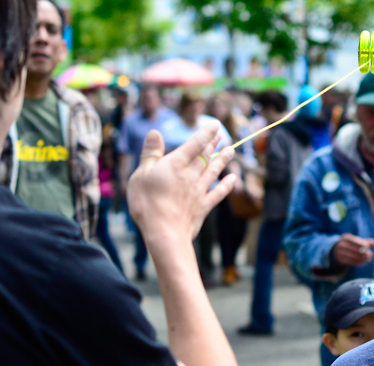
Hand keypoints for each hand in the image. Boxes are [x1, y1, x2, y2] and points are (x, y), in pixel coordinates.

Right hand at [127, 123, 235, 246]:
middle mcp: (190, 175)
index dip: (205, 133)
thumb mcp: (140, 175)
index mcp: (175, 164)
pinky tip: (232, 179)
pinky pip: (217, 194)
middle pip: (204, 156)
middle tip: (222, 134)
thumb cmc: (147, 203)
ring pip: (213, 172)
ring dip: (223, 160)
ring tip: (231, 150)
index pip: (194, 144)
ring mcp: (198, 192)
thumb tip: (155, 132)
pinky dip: (226, 185)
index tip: (215, 125)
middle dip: (213, 144)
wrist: (164, 233)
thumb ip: (150, 154)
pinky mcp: (202, 207)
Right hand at [332, 233, 373, 266]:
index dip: (363, 244)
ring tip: (368, 259)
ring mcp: (340, 253)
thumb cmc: (351, 245)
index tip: (368, 247)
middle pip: (356, 249)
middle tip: (370, 255)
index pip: (356, 240)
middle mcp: (341, 244)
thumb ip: (366, 241)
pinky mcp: (340, 260)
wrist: (338, 251)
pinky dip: (358, 262)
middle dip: (365, 253)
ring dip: (363, 259)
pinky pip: (351, 262)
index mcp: (346, 237)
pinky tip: (363, 262)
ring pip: (354, 257)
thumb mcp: (357, 241)